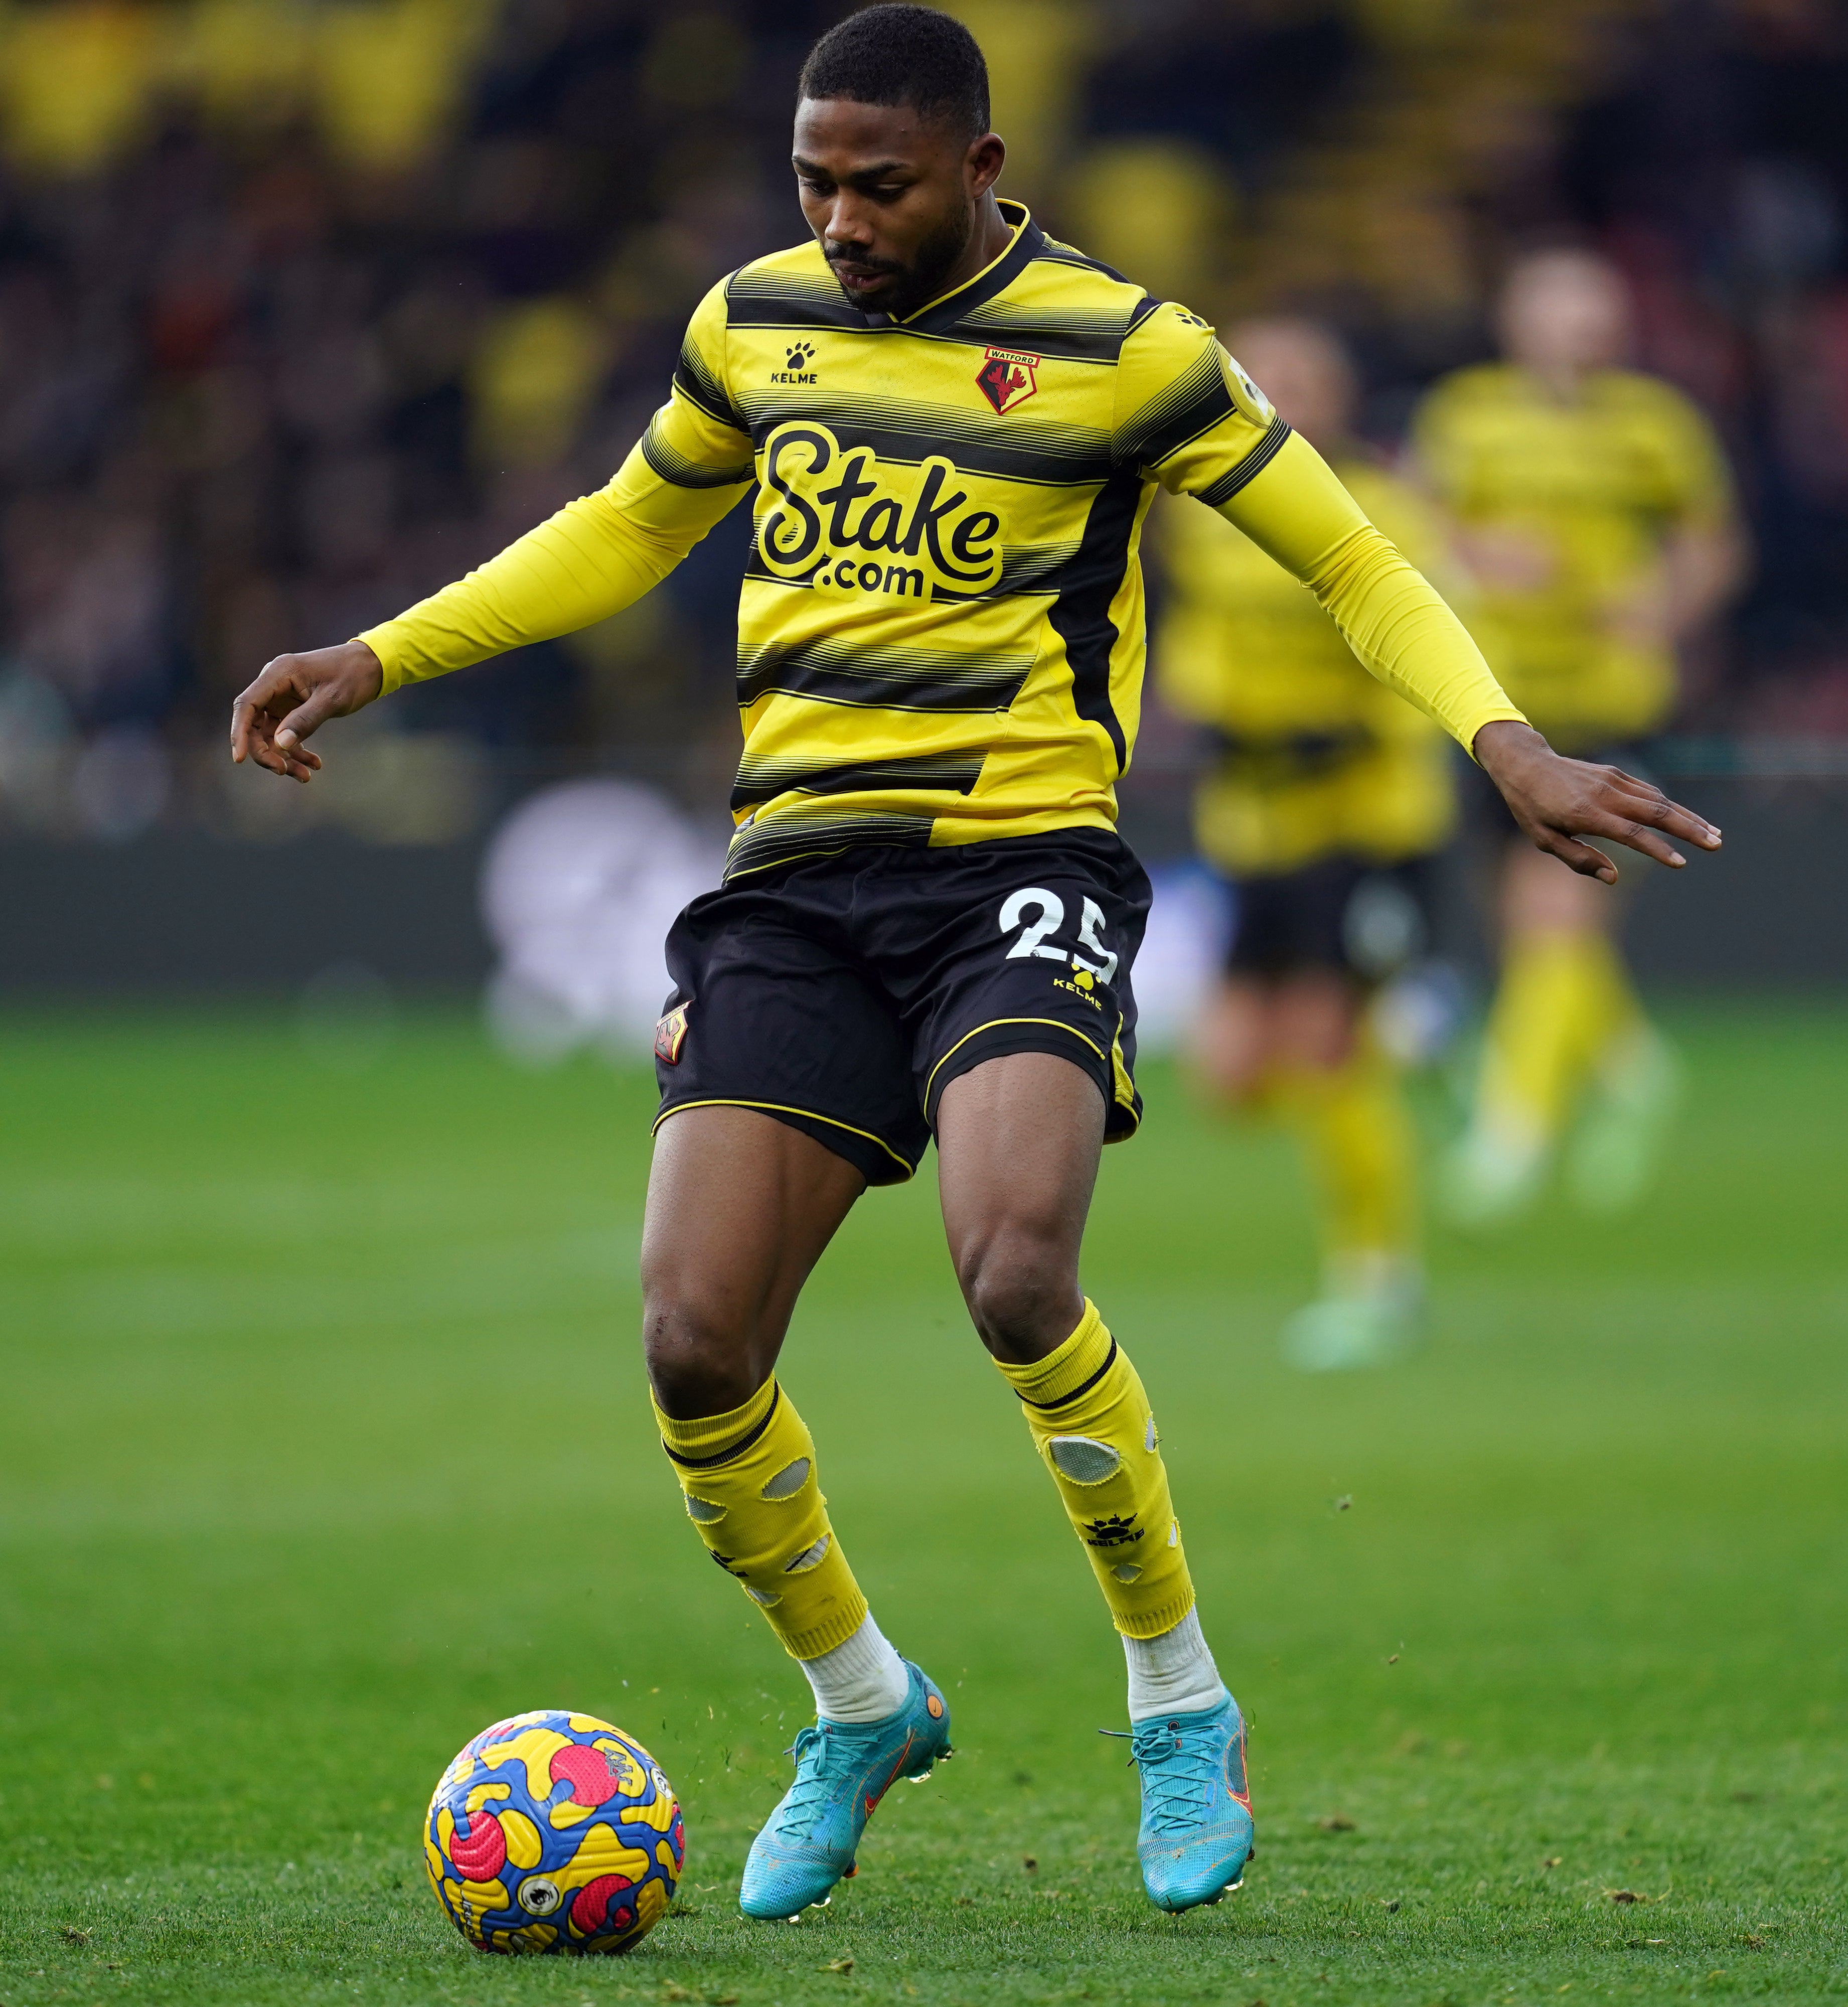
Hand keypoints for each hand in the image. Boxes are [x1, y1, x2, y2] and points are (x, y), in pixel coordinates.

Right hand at [229, 641, 383, 781]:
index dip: (239, 732)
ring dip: (284, 757)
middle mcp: (274, 685)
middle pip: (255, 724)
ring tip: (306, 775)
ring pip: (271, 734)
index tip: (239, 758)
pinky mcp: (292, 709)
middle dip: (266, 752)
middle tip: (283, 771)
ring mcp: (282, 698)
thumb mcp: (332, 699)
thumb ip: (305, 720)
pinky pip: (286, 734)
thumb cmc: (353, 675)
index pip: (247, 705)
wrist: (372, 666)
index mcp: (278, 673)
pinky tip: (315, 764)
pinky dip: (297, 751)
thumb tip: (280, 744)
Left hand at [1472, 720, 1720, 884]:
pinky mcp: (1617, 774)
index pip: (1631, 833)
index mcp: (1586, 814)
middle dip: (1690, 829)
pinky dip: (1672, 806)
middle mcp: (1605, 795)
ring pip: (1660, 800)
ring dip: (1688, 817)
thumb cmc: (1531, 807)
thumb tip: (1613, 877)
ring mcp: (1614, 781)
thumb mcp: (1543, 839)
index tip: (1680, 863)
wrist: (1526, 764)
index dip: (1658, 849)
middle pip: (1657, 812)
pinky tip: (1688, 819)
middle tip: (1716, 845)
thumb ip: (1578, 859)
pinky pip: (1649, 792)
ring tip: (1713, 834)